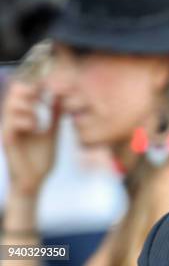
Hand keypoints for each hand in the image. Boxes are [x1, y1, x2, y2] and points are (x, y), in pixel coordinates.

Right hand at [1, 81, 61, 195]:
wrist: (34, 183)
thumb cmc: (40, 160)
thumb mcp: (52, 133)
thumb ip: (54, 116)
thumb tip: (60, 98)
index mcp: (22, 118)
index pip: (22, 92)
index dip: (35, 84)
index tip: (50, 87)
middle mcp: (12, 121)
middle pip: (13, 92)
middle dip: (30, 91)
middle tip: (44, 99)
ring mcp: (8, 130)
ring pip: (11, 105)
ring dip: (29, 107)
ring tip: (39, 119)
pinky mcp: (7, 142)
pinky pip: (12, 124)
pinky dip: (26, 121)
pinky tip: (36, 128)